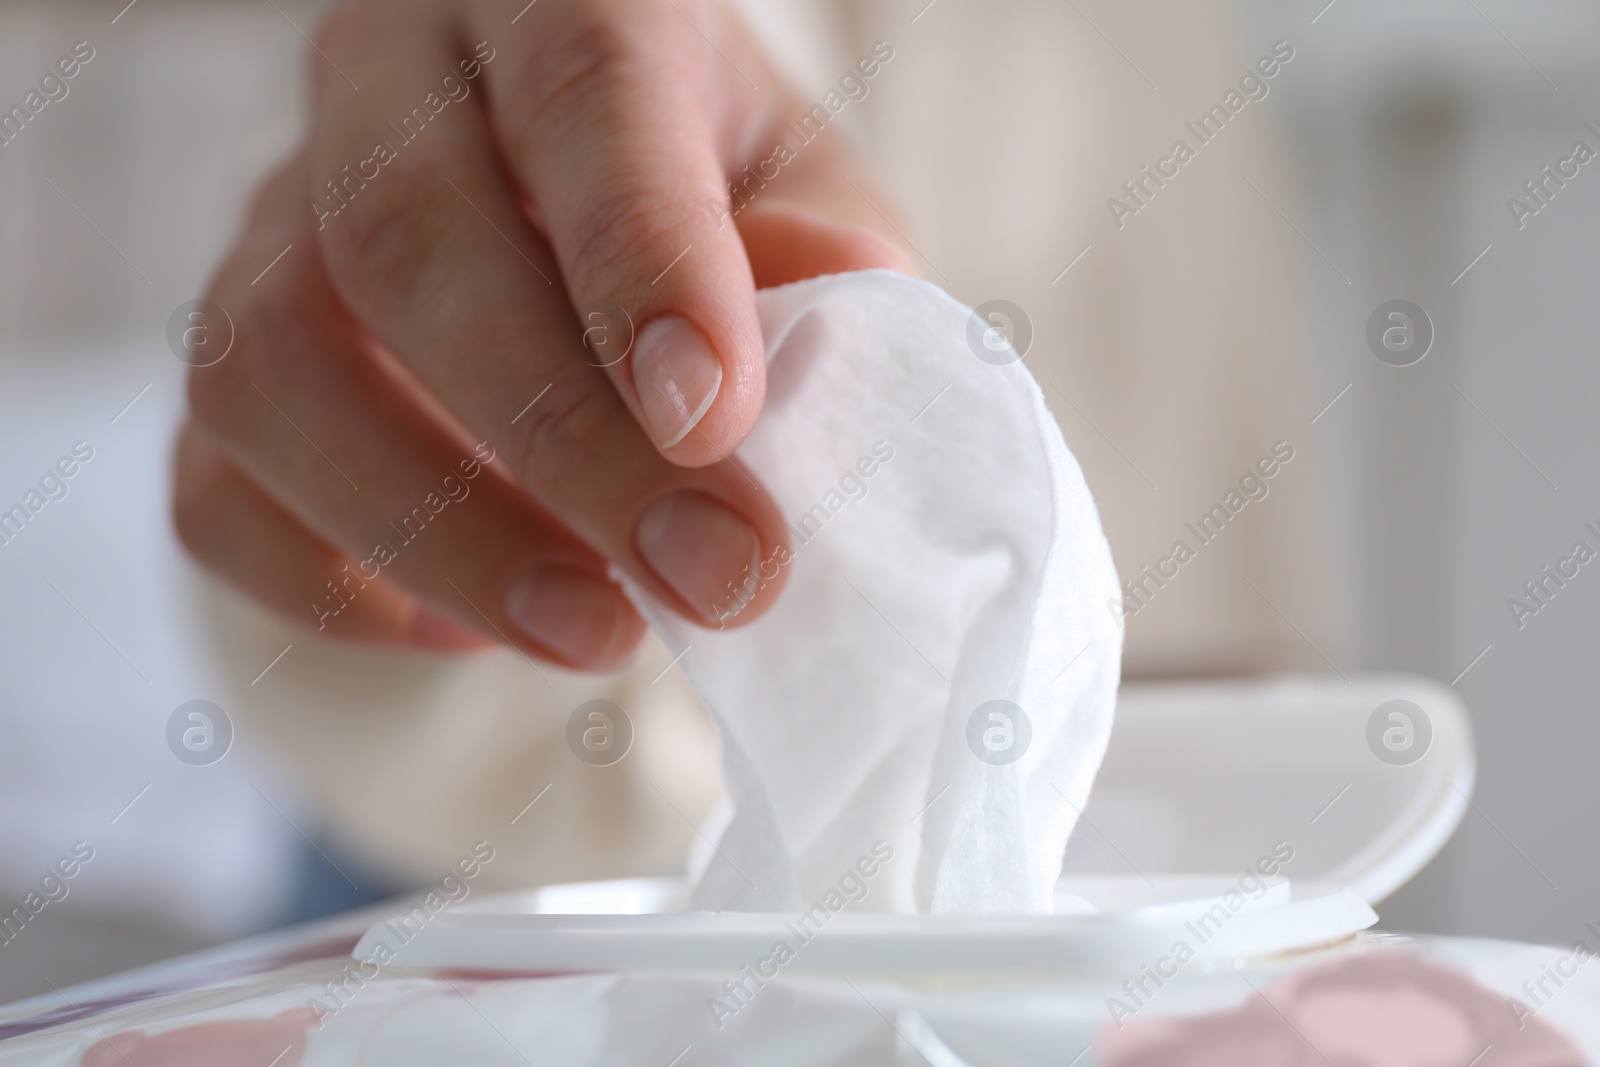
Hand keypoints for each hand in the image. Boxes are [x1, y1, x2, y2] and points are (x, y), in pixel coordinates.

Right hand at [175, 0, 910, 670]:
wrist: (560, 224)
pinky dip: (337, 584)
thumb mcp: (797, 193)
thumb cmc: (701, 205)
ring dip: (439, 532)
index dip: (640, 258)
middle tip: (708, 579)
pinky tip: (473, 625)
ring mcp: (269, 228)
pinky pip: (212, 488)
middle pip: (405, 241)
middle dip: (565, 443)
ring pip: (269, 368)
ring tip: (599, 630)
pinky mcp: (219, 370)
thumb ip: (826, 246)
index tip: (716, 422)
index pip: (580, 93)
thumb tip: (835, 301)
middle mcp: (383, 92)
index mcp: (551, 7)